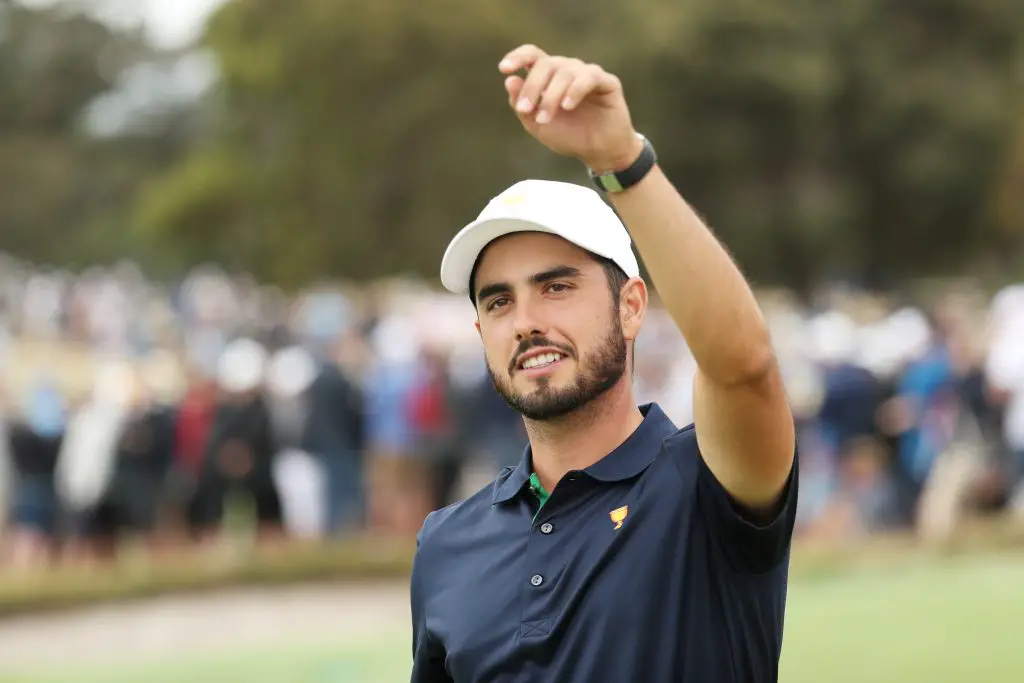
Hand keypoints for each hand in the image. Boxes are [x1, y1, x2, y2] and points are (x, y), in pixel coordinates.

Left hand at [499, 45, 643, 172]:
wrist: (598, 152)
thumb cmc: (568, 136)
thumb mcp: (537, 125)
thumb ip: (522, 106)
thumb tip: (510, 81)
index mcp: (549, 76)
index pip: (532, 55)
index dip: (517, 57)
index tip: (503, 69)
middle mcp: (568, 69)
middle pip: (546, 64)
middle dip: (532, 87)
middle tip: (526, 109)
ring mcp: (587, 74)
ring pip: (564, 72)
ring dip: (551, 96)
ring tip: (545, 118)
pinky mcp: (607, 82)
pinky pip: (588, 77)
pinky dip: (574, 90)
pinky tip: (567, 107)